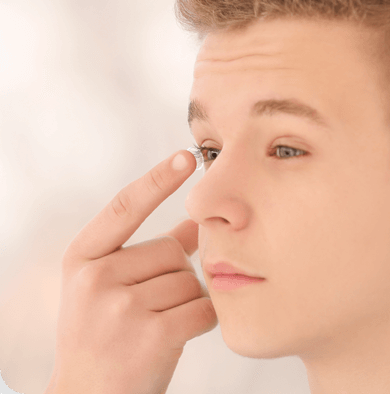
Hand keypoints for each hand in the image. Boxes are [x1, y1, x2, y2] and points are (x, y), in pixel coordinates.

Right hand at [46, 151, 217, 393]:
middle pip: (172, 251)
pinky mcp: (151, 334)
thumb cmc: (104, 337)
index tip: (186, 156)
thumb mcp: (107, 287)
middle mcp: (96, 278)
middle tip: (151, 306)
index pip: (124, 206)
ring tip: (157, 324)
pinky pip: (202, 308)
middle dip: (175, 274)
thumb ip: (149, 250)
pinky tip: (177, 335)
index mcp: (83, 259)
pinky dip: (201, 320)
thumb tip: (192, 222)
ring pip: (189, 280)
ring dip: (187, 300)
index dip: (157, 180)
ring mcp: (121, 307)